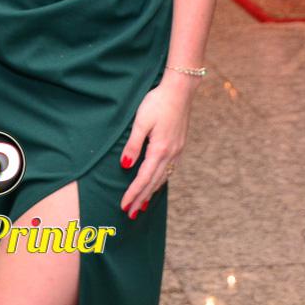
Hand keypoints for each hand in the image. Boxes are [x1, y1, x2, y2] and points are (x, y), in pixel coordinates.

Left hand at [117, 72, 197, 217]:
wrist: (180, 90)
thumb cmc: (157, 102)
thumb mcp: (141, 122)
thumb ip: (133, 145)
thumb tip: (125, 166)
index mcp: (159, 150)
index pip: (143, 178)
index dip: (133, 193)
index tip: (124, 206)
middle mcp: (171, 154)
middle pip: (154, 183)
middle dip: (141, 199)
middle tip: (131, 214)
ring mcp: (177, 151)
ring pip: (163, 178)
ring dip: (151, 192)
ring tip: (142, 205)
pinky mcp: (180, 145)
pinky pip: (169, 170)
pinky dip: (161, 181)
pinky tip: (157, 184)